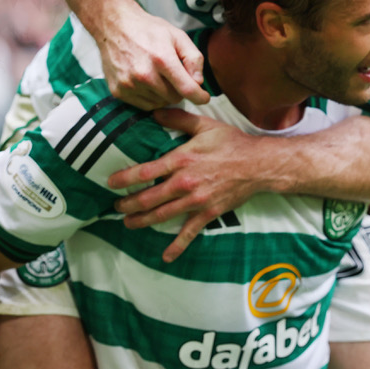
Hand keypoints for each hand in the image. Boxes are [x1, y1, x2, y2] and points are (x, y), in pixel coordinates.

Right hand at [95, 6, 210, 109]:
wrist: (115, 26)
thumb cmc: (148, 30)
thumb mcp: (178, 36)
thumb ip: (193, 58)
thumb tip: (198, 82)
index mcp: (162, 59)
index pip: (187, 89)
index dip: (200, 97)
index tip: (204, 98)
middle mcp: (144, 74)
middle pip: (174, 98)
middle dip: (179, 90)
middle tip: (174, 76)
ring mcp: (129, 84)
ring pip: (160, 103)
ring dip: (164, 94)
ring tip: (158, 76)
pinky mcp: (118, 91)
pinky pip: (144, 105)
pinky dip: (150, 98)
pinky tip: (147, 82)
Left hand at [108, 109, 275, 261]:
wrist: (258, 165)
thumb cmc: (231, 143)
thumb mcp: (204, 125)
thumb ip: (178, 119)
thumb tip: (154, 112)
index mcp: (181, 159)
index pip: (145, 171)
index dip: (125, 179)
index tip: (111, 183)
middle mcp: (184, 182)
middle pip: (148, 198)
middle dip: (129, 204)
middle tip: (117, 206)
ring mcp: (196, 201)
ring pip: (162, 215)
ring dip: (142, 221)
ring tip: (129, 223)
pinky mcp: (208, 213)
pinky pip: (189, 232)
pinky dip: (177, 246)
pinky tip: (166, 256)